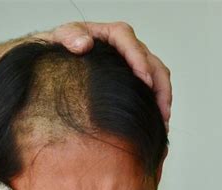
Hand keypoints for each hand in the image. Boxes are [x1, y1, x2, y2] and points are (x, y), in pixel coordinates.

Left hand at [38, 22, 171, 128]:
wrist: (57, 58)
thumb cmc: (61, 47)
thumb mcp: (60, 37)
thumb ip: (69, 37)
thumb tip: (83, 44)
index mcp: (113, 35)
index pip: (131, 42)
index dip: (140, 61)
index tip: (143, 80)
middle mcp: (128, 47)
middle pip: (153, 63)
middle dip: (159, 87)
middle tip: (160, 110)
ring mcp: (133, 63)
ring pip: (158, 77)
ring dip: (163, 99)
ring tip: (162, 122)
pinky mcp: (133, 79)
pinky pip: (153, 88)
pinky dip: (158, 104)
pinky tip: (156, 122)